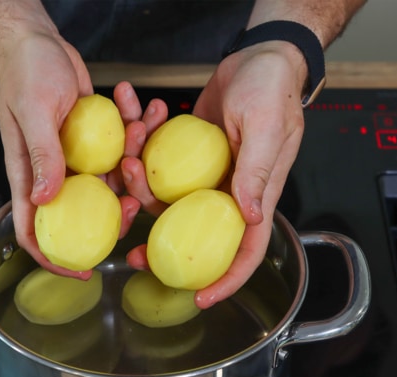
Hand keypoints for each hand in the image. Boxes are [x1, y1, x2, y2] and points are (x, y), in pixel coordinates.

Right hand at [0, 32, 141, 277]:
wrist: (38, 41)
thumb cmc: (25, 71)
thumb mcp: (34, 112)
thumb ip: (41, 156)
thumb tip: (44, 200)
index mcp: (27, 174)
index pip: (33, 230)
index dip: (52, 259)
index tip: (80, 273)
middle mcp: (51, 173)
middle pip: (80, 215)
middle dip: (111, 218)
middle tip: (135, 206)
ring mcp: (74, 159)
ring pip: (107, 186)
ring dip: (131, 172)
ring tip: (145, 138)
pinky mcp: (93, 141)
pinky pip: (117, 153)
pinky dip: (134, 140)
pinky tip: (147, 116)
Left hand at [125, 42, 306, 308]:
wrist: (257, 58)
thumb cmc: (271, 89)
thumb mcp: (266, 127)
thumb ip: (257, 172)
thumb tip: (249, 217)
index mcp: (255, 195)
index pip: (247, 250)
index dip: (228, 280)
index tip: (200, 298)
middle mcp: (230, 193)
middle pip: (199, 236)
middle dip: (166, 250)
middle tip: (134, 255)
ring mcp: (207, 176)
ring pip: (170, 203)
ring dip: (142, 193)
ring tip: (125, 166)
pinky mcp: (188, 155)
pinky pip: (162, 170)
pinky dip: (144, 159)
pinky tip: (132, 141)